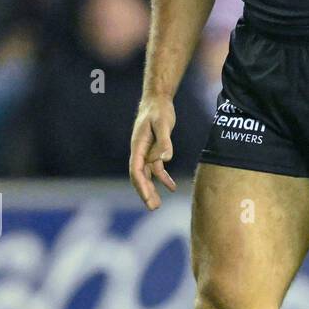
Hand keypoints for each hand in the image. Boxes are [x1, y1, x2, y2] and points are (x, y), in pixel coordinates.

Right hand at [129, 94, 176, 210]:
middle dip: (145, 192)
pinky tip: (172, 188)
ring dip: (152, 189)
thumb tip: (166, 159)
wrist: (157, 101)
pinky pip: (156, 168)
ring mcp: (146, 152)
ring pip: (147, 175)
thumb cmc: (159, 111)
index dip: (141, 185)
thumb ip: (165, 141)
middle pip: (140, 176)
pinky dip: (163, 178)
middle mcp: (139, 151)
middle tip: (152, 207)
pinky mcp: (154, 150)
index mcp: (138, 146)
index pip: (137, 170)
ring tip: (157, 205)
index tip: (147, 197)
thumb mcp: (163, 124)